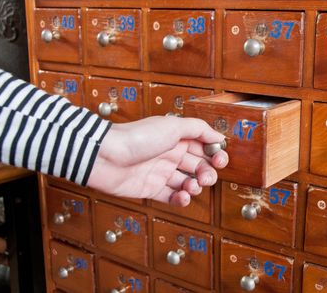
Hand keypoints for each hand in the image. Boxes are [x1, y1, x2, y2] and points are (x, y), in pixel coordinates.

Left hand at [87, 116, 227, 205]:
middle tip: (206, 177)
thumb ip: (199, 129)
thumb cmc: (138, 137)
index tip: (220, 160)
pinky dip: (182, 199)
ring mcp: (161, 173)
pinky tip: (183, 196)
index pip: (204, 147)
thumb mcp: (173, 126)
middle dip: (207, 173)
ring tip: (191, 186)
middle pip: (199, 166)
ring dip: (196, 186)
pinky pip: (172, 197)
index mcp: (177, 138)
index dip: (215, 155)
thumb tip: (219, 136)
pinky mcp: (152, 190)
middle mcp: (171, 155)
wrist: (106, 156)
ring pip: (188, 182)